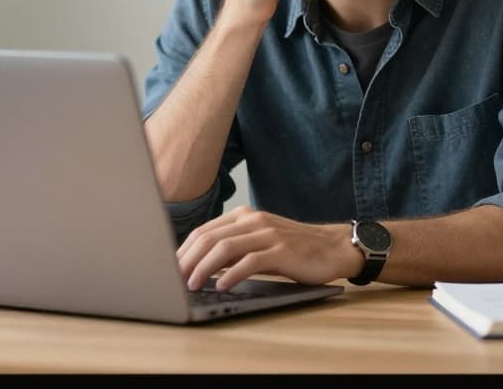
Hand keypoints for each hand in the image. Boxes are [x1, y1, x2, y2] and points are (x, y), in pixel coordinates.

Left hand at [177, 206, 361, 291]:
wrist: (332, 247)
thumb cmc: (293, 249)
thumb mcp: (259, 243)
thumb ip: (234, 249)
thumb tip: (200, 265)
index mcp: (245, 216)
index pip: (204, 231)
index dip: (183, 251)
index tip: (170, 268)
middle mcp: (254, 221)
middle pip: (209, 237)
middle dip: (187, 260)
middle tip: (173, 279)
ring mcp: (268, 234)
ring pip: (225, 247)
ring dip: (204, 268)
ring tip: (192, 285)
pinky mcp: (281, 250)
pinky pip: (250, 261)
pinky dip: (232, 274)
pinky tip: (222, 286)